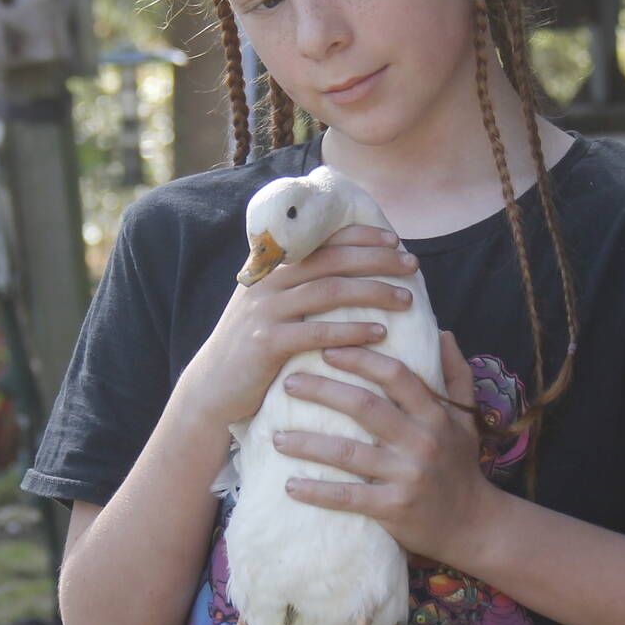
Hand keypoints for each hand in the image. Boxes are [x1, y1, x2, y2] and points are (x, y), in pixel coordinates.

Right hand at [176, 225, 420, 430]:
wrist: (212, 387)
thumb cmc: (253, 348)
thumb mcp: (269, 307)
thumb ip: (297, 286)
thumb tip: (347, 271)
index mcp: (271, 268)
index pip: (321, 240)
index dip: (360, 236)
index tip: (394, 240)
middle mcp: (267, 282)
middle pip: (332, 260)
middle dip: (377, 259)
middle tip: (412, 264)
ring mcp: (265, 311)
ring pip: (329, 290)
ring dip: (373, 292)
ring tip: (406, 299)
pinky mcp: (266, 343)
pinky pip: (317, 332)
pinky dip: (352, 331)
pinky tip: (380, 333)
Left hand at [273, 330, 494, 560]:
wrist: (474, 526)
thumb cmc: (461, 467)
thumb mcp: (467, 419)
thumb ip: (455, 375)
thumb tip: (442, 333)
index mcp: (435, 415)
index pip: (395, 375)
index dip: (360, 358)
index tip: (326, 349)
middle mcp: (421, 441)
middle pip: (364, 407)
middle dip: (322, 391)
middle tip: (287, 383)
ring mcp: (407, 475)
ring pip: (348, 453)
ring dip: (307, 443)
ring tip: (277, 437)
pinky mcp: (394, 508)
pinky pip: (348, 497)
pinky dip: (317, 492)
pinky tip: (290, 486)